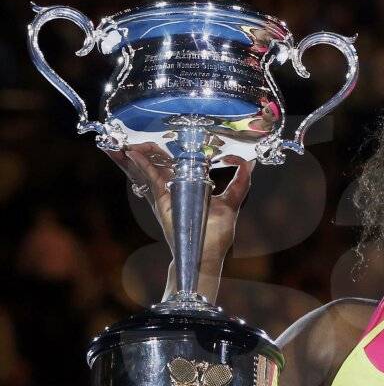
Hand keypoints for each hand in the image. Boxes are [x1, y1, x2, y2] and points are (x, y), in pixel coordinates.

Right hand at [104, 143, 254, 261]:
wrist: (205, 253)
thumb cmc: (217, 232)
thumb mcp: (232, 203)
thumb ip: (240, 183)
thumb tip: (248, 163)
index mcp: (197, 184)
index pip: (189, 160)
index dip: (185, 147)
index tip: (186, 134)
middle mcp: (182, 185)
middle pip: (168, 159)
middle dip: (158, 146)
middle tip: (152, 132)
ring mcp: (170, 191)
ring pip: (156, 165)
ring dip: (146, 151)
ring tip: (136, 140)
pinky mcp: (162, 199)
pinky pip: (152, 178)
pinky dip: (142, 164)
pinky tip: (133, 153)